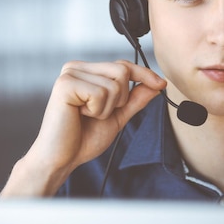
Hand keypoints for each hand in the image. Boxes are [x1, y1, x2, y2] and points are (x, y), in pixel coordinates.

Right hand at [0, 60, 165, 196]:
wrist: (61, 159)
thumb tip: (157, 84)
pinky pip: (101, 93)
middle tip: (99, 114)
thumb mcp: (117, 116)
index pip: (122, 65)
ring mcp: (70, 74)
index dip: (144, 74)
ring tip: (88, 116)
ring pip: (114, 84)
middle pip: (122, 71)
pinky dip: (97, 110)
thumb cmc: (83, 138)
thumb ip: (135, 99)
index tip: (161, 84)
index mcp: (87, 72)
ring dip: (107, 108)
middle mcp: (76, 68)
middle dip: (120, 99)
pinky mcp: (65, 84)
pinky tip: (80, 116)